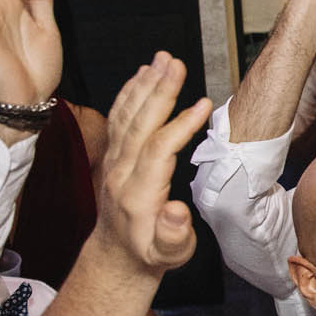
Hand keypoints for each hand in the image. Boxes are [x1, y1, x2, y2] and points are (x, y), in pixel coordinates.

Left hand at [91, 53, 212, 274]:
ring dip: (144, 85)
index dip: (180, 125)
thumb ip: (173, 235)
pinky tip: (142, 75)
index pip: (158, 150)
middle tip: (175, 63)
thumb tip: (176, 210)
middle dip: (158, 91)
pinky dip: (129, 93)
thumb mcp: (169, 254)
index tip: (203, 104)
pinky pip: (118, 119)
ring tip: (162, 59)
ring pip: (126, 116)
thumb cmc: (150, 253)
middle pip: (139, 125)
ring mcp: (113, 162)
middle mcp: (120, 173)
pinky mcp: (112, 156)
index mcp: (138, 194)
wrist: (117, 257)